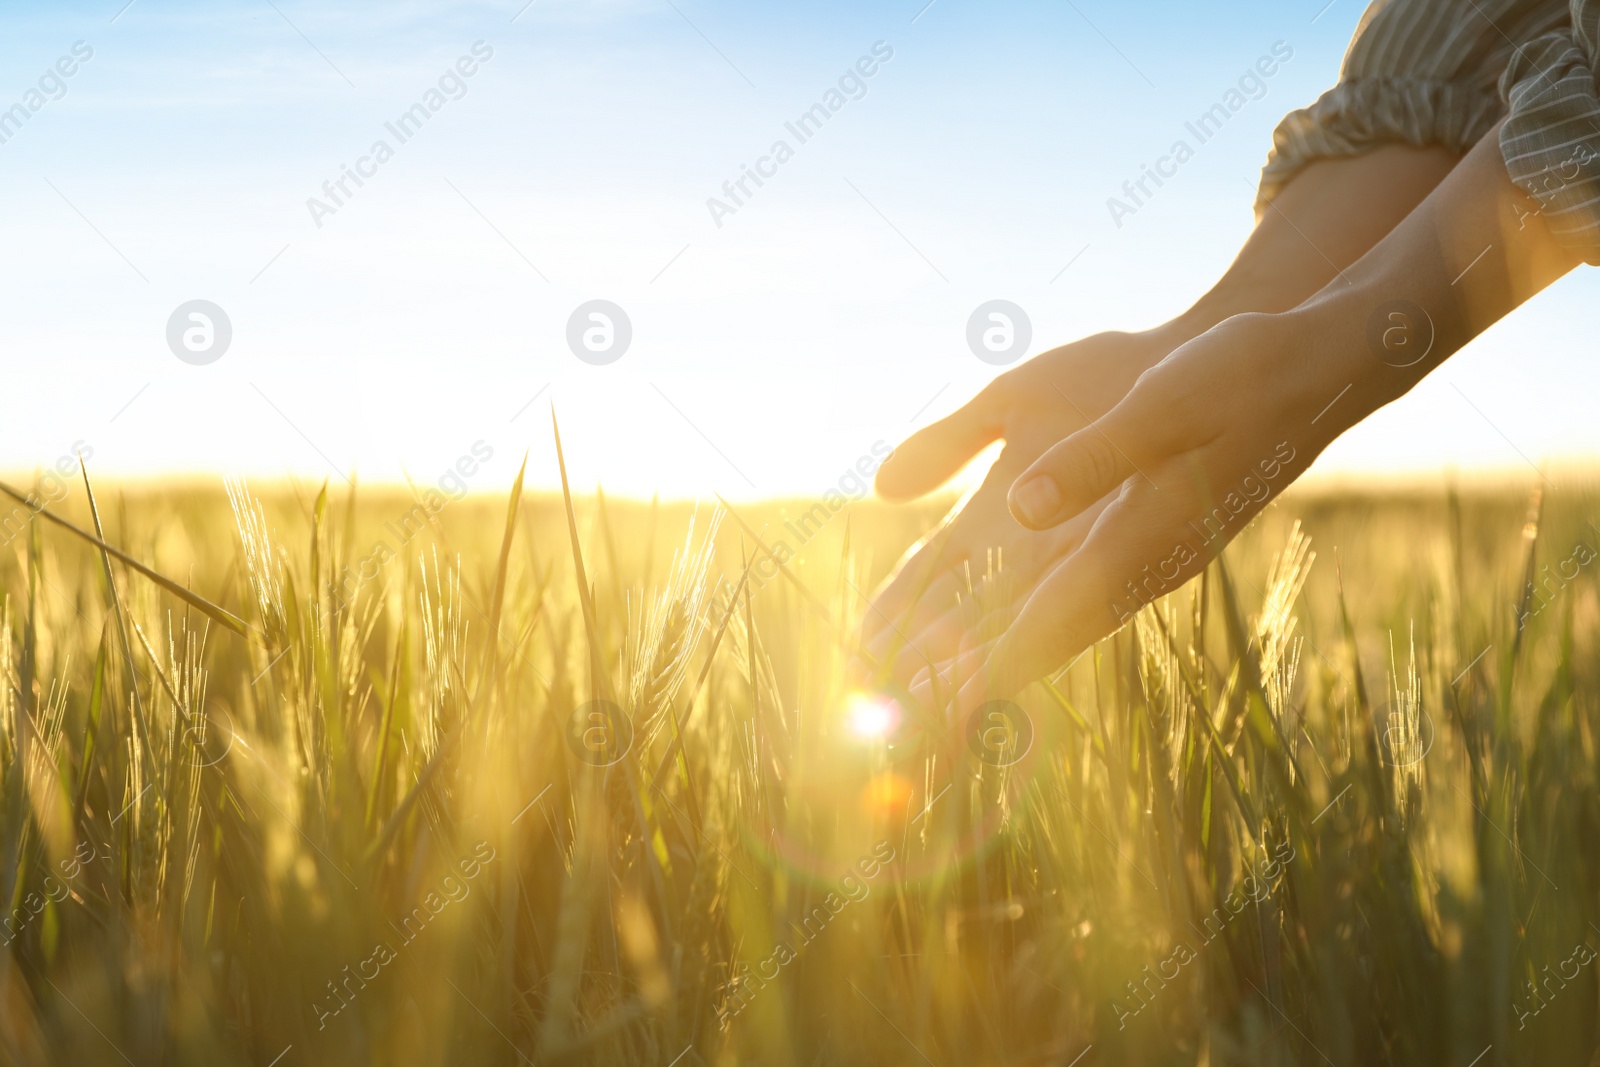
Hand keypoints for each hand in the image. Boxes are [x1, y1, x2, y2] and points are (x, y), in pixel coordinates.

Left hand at [914, 308, 1368, 712]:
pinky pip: (1075, 593)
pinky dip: (1024, 615)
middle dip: (978, 679)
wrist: (1315, 371)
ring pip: (1058, 623)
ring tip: (929, 681)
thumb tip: (1022, 507)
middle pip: (1047, 640)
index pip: (1052, 624)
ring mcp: (1149, 557)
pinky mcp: (1149, 536)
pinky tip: (991, 615)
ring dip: (996, 652)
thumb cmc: (1241, 379)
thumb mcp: (1164, 404)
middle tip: (906, 715)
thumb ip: (1094, 458)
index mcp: (1141, 541)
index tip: (936, 714)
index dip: (992, 670)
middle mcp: (1144, 566)